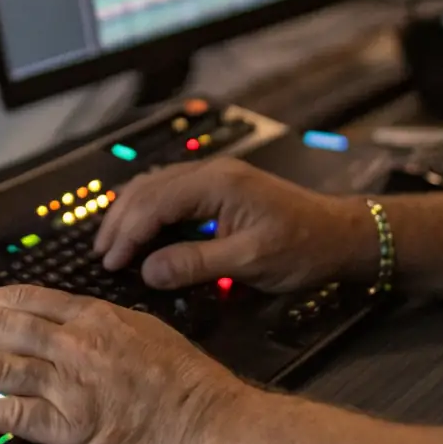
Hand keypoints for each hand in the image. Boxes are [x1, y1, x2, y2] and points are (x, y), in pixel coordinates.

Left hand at [0, 284, 241, 443]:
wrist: (208, 421)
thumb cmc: (182, 379)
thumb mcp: (140, 329)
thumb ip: (96, 323)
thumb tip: (58, 321)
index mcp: (92, 316)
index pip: (22, 299)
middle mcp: (76, 344)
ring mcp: (71, 384)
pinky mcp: (71, 427)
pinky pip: (11, 414)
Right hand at [94, 157, 373, 294]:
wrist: (341, 234)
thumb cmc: (304, 247)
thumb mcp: (250, 262)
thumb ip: (196, 263)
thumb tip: (148, 271)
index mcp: (216, 184)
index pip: (155, 202)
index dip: (128, 233)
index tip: (110, 263)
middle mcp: (211, 173)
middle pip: (148, 189)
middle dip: (120, 221)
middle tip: (101, 255)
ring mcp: (215, 178)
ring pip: (155, 187)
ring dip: (130, 214)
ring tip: (112, 244)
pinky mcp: (219, 190)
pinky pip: (171, 193)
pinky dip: (148, 211)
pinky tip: (140, 230)